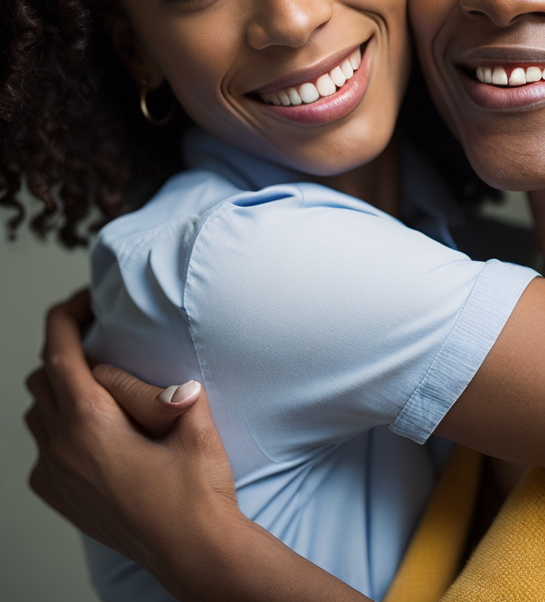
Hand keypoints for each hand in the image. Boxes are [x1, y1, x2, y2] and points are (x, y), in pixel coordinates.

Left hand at [25, 291, 368, 601]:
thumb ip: (149, 387)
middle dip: (68, 350)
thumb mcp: (189, 421)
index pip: (58, 351)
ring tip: (102, 386)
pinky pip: (43, 448)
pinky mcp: (62, 498)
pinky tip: (97, 431)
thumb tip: (119, 371)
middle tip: (104, 339)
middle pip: (43, 377)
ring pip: (38, 412)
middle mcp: (63, 449)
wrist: (195, 552)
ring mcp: (57, 476)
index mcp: (91, 423)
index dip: (67, 315)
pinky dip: (60, 427)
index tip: (86, 301)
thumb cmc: (198, 490)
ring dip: (61, 390)